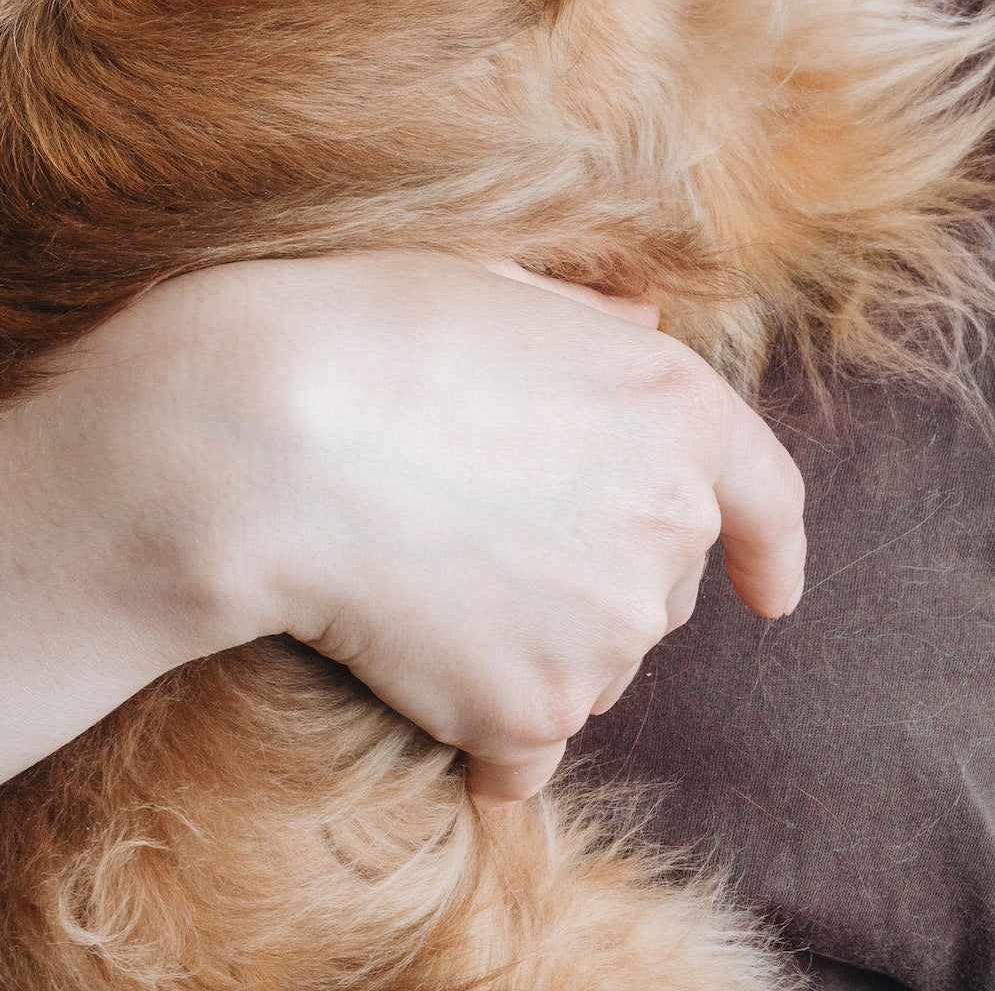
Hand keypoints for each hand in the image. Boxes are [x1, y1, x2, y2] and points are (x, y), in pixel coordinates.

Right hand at [113, 253, 805, 806]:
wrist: (264, 437)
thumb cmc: (362, 333)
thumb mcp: (491, 286)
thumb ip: (586, 323)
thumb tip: (639, 329)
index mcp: (674, 407)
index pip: (766, 494)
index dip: (771, 546)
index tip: (769, 591)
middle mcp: (665, 522)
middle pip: (654, 584)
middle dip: (586, 569)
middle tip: (472, 528)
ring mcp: (607, 630)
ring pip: (587, 665)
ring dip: (526, 643)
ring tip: (417, 577)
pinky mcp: (529, 711)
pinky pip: (521, 749)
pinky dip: (477, 726)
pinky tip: (407, 670)